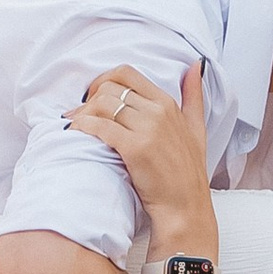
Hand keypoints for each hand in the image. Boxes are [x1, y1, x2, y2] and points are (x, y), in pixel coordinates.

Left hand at [70, 64, 214, 241]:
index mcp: (168, 103)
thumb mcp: (197, 129)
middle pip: (110, 87)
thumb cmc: (187, 173)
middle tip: (79, 114)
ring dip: (83, 113)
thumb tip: (195, 66)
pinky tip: (76, 134)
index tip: (93, 97)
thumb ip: (194, 96)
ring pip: (102, 104)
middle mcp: (159, 111)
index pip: (127, 74)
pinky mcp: (135, 148)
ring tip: (75, 126)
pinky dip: (83, 126)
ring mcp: (148, 128)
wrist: (185, 207)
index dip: (103, 81)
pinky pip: (100, 126)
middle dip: (89, 97)